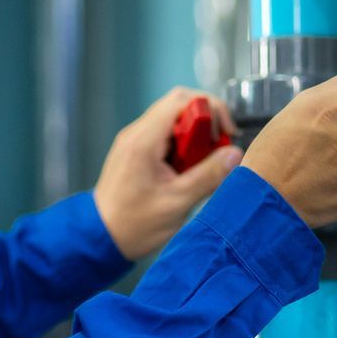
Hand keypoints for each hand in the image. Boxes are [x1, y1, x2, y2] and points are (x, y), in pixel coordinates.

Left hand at [93, 86, 243, 259]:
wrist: (101, 237)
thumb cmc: (134, 224)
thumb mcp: (177, 202)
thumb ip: (208, 175)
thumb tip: (235, 154)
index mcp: (143, 141)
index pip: (181, 101)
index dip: (210, 109)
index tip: (226, 133)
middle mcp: (136, 133)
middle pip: (178, 105)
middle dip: (205, 121)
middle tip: (219, 147)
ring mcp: (134, 141)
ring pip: (172, 120)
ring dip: (194, 136)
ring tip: (205, 163)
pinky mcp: (136, 151)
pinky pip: (164, 135)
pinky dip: (183, 146)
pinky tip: (190, 169)